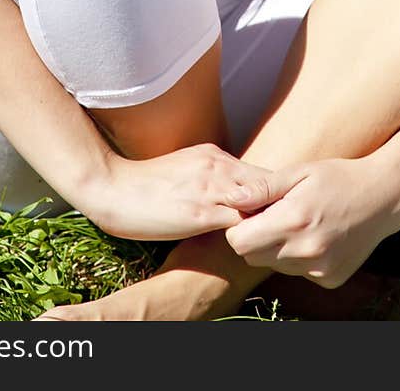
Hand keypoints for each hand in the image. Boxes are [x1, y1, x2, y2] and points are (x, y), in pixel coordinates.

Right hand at [84, 143, 277, 241]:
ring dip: (269, 218)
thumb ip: (210, 176)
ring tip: (276, 238)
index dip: (272, 194)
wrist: (112, 186)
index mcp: (214, 154)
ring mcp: (211, 188)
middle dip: (279, 203)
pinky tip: (254, 245)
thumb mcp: (185, 167)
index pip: (258, 173)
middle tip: (287, 226)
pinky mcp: (201, 213)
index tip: (279, 212)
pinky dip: (251, 232)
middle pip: (267, 182)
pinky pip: (240, 221)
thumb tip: (229, 194)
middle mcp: (217, 166)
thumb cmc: (144, 183)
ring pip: (258, 200)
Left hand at [224, 149, 399, 288]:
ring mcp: (319, 269)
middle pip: (253, 257)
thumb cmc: (338, 177)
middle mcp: (305, 251)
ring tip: (297, 222)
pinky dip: (298, 257)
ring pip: (275, 266)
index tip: (252, 210)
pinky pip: (298, 272)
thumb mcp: (299, 172)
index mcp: (293, 221)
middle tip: (274, 214)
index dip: (239, 225)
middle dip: (254, 237)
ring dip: (276, 248)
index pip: (239, 242)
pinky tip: (315, 236)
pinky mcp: (329, 279)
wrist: (384, 197)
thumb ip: (263, 189)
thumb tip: (231, 199)